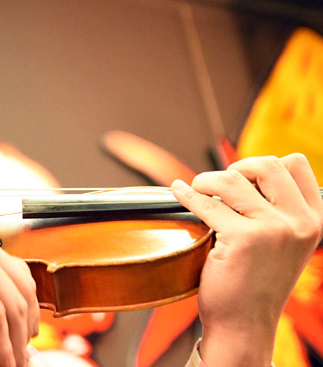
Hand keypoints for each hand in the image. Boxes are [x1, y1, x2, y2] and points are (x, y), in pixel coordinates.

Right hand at [0, 224, 38, 366]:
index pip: (15, 276)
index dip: (23, 312)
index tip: (20, 342)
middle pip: (22, 288)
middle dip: (25, 329)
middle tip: (20, 359)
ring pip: (12, 302)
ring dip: (15, 342)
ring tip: (11, 366)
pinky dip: (1, 342)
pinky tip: (0, 361)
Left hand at [172, 153, 322, 365]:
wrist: (245, 326)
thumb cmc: (256, 283)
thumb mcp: (284, 242)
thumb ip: (276, 210)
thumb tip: (244, 171)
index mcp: (313, 220)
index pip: (296, 165)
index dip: (263, 164)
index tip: (243, 178)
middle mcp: (299, 222)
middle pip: (265, 163)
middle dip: (235, 167)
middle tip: (216, 186)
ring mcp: (273, 229)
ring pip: (232, 178)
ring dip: (207, 181)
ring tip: (198, 191)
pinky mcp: (242, 238)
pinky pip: (205, 202)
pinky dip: (186, 194)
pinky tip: (179, 192)